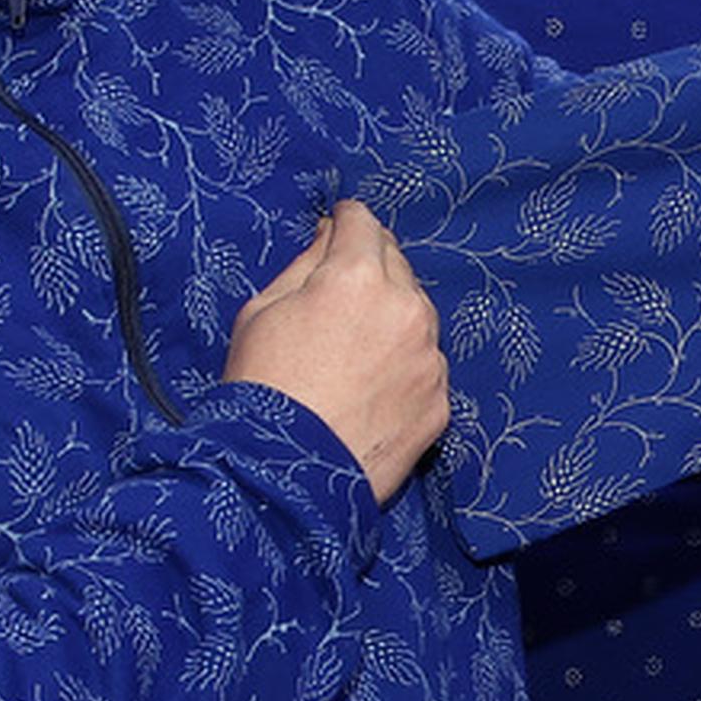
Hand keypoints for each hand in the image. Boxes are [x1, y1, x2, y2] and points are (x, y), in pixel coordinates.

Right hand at [224, 200, 449, 501]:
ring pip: (417, 314)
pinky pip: (425, 366)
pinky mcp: (440, 402)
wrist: (283, 478)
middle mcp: (406, 308)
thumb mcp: (261, 311)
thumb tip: (329, 237)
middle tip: (340, 293)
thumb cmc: (261, 390)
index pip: (362, 223)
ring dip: (392, 316)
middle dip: (370, 268)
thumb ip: (304, 264)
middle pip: (396, 263)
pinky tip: (371, 388)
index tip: (337, 227)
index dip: (344, 222)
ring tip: (353, 349)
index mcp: (357, 277)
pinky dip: (404, 366)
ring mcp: (429, 358)